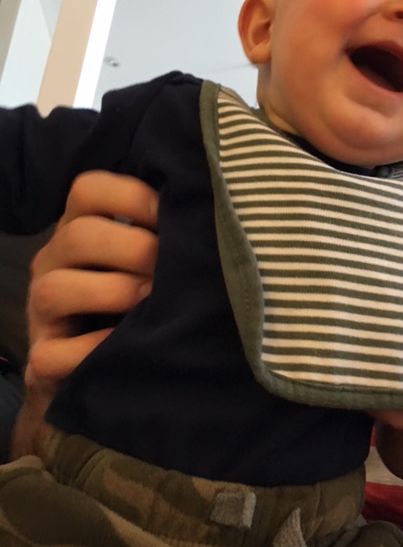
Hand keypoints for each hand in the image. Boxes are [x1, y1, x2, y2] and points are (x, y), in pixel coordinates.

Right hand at [11, 171, 158, 458]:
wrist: (110, 358)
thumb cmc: (141, 291)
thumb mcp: (150, 254)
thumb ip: (167, 231)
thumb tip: (215, 218)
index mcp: (81, 224)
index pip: (89, 189)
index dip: (134, 197)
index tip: (172, 216)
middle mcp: (55, 258)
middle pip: (79, 235)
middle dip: (136, 249)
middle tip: (172, 269)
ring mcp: (42, 306)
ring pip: (55, 289)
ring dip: (116, 292)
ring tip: (154, 301)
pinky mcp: (45, 353)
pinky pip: (52, 353)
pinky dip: (93, 350)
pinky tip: (129, 345)